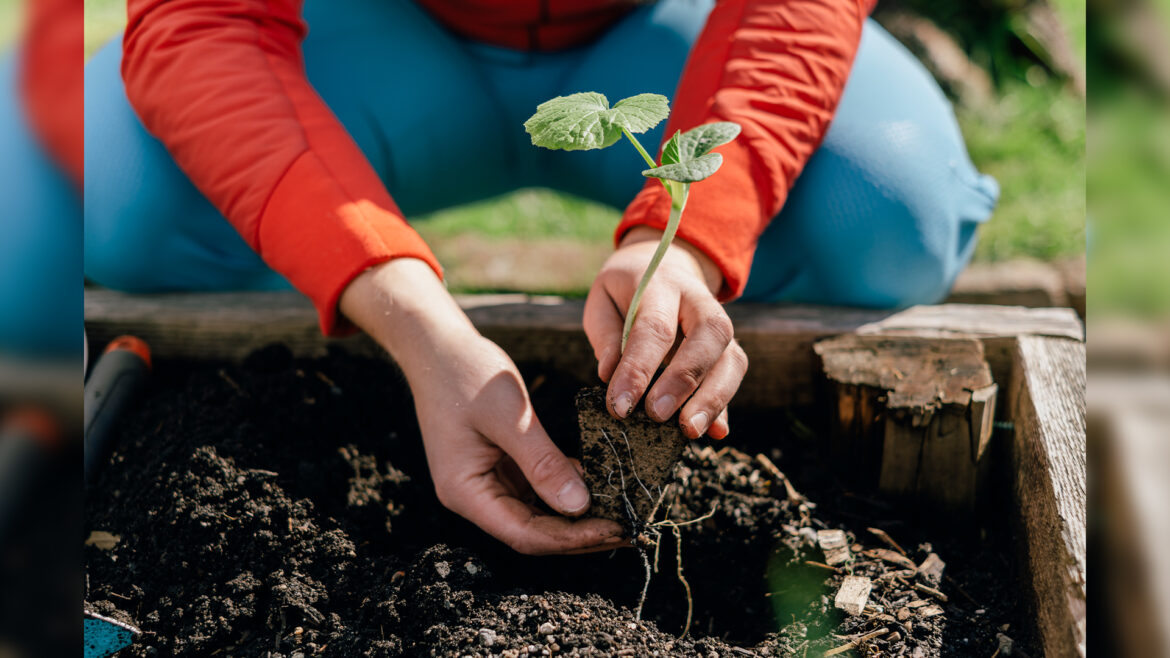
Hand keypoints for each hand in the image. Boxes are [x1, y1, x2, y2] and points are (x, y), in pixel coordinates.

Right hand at [341, 259, 624, 554]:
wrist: (438, 345)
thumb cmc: (466, 373)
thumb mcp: (510, 416)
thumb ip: (543, 462)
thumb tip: (580, 506)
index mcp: (466, 492)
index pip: (524, 534)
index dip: (571, 540)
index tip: (615, 529)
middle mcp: (474, 496)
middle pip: (533, 532)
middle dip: (580, 534)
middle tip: (630, 529)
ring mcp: (487, 482)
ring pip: (538, 514)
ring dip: (578, 516)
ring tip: (622, 513)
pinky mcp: (500, 466)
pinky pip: (537, 489)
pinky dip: (567, 490)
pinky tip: (599, 485)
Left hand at [584, 227, 747, 438]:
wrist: (665, 268)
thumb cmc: (626, 292)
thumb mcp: (602, 300)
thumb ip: (605, 334)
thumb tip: (609, 375)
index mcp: (661, 284)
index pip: (654, 327)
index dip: (638, 369)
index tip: (620, 406)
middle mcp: (699, 301)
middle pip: (708, 336)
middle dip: (684, 380)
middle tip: (658, 416)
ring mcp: (720, 325)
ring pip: (731, 358)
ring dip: (713, 398)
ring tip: (689, 431)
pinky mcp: (728, 349)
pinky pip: (733, 376)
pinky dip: (726, 406)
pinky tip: (717, 432)